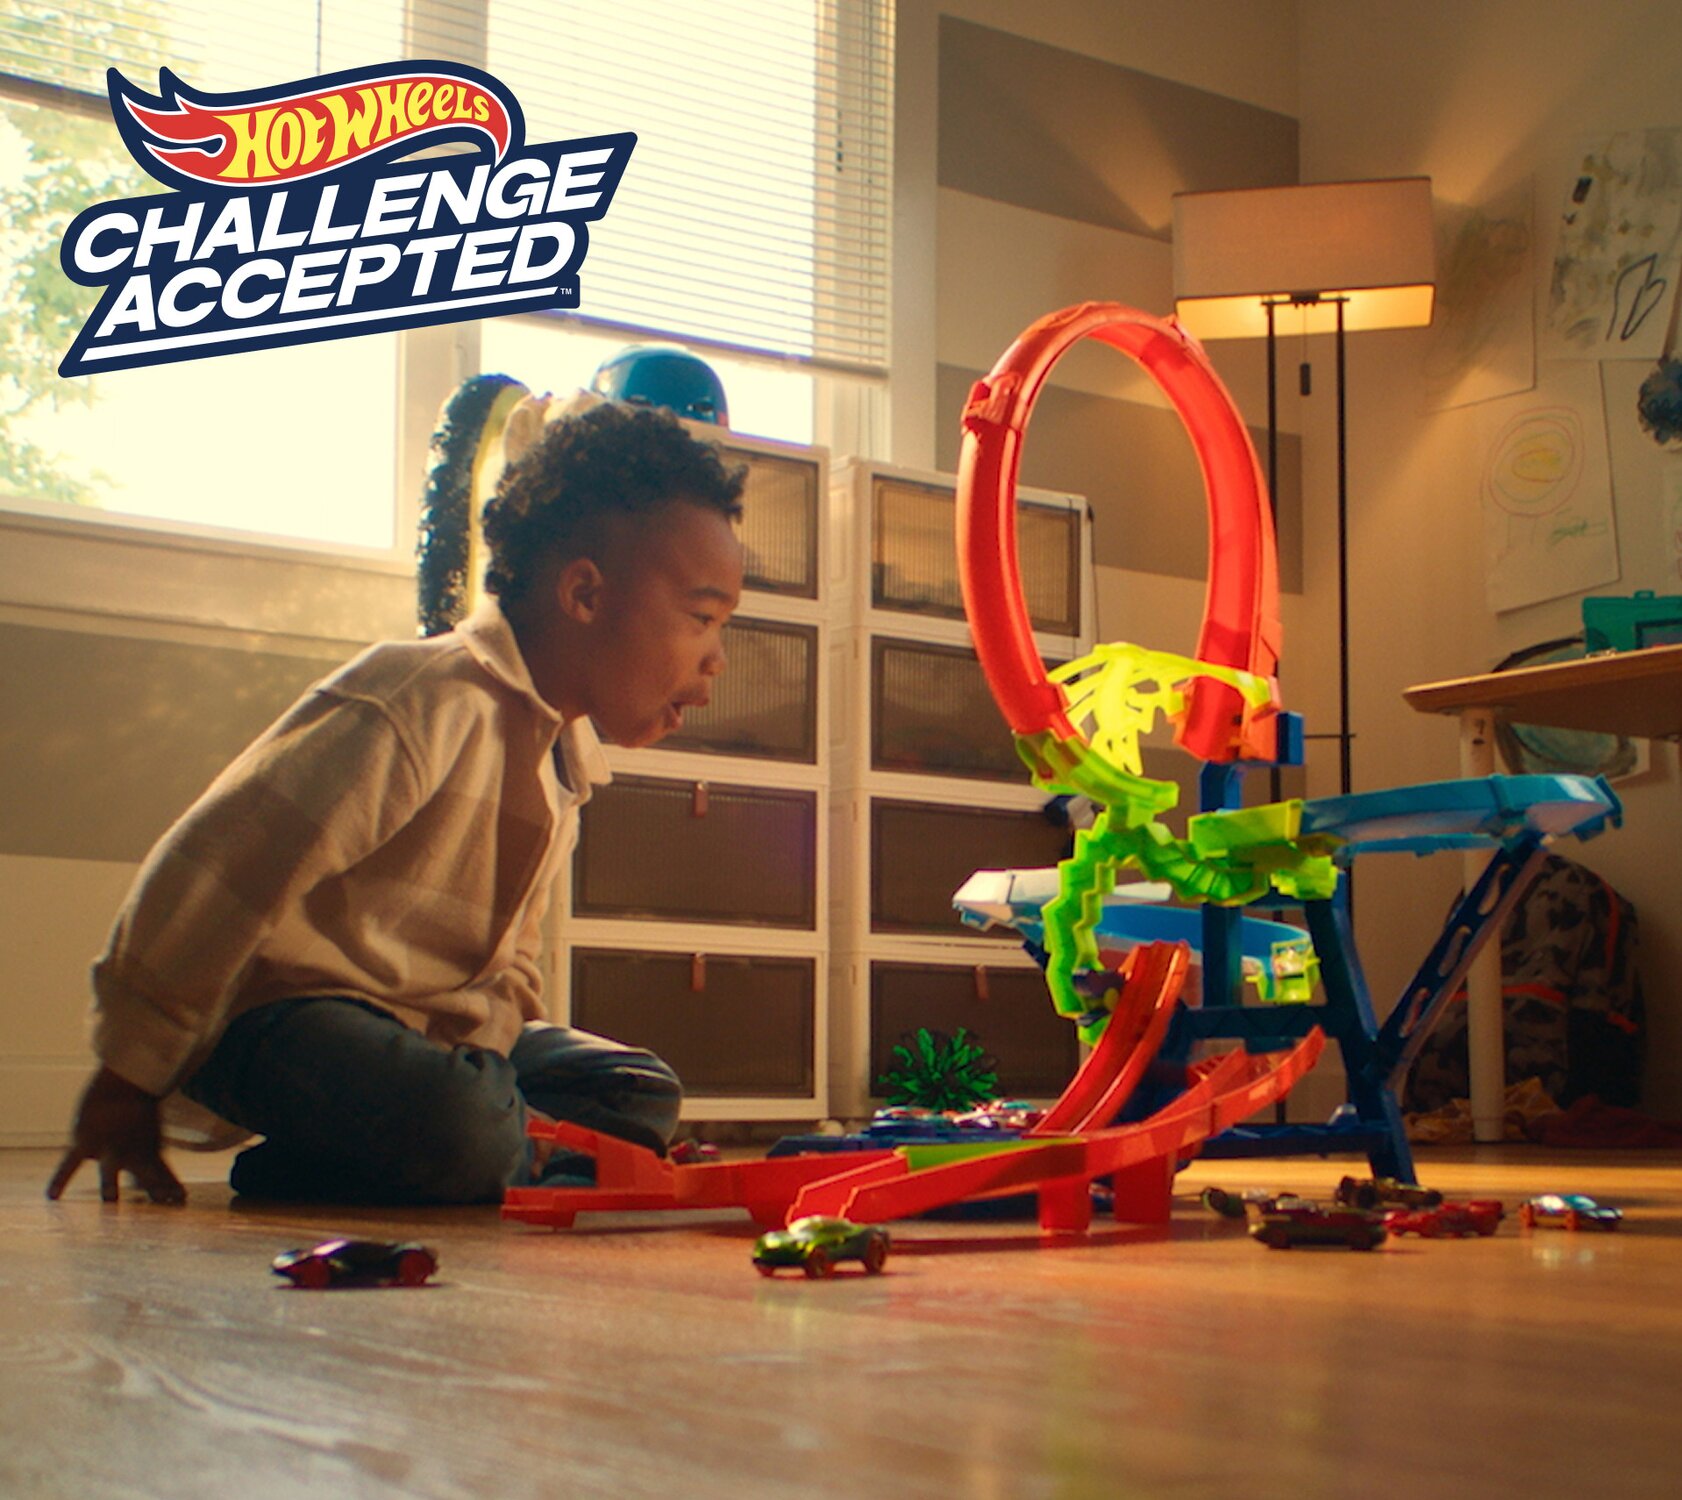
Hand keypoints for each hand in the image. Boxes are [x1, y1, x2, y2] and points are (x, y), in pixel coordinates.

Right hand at [46, 1066, 185, 1204]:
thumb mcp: (153, 1144)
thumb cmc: (138, 1118)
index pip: (162, 1174)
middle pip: (144, 1173)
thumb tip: (165, 1192)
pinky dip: (60, 1178)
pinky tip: (51, 1196)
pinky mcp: (85, 1142)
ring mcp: (108, 1147)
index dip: (172, 1187)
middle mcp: (130, 1152)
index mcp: (148, 1153)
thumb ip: (157, 1170)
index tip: (182, 1200)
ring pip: (110, 1167)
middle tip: (162, 1202)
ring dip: (111, 1182)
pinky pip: (70, 1162)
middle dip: (154, 1187)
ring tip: (109, 1200)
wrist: (123, 1083)